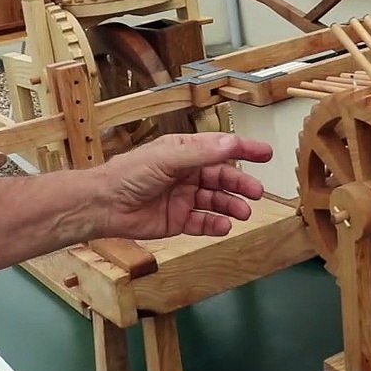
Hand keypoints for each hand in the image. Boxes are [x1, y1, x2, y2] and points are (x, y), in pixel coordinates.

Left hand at [93, 132, 273, 239]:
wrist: (105, 205)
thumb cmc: (130, 174)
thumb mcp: (168, 158)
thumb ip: (201, 153)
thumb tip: (232, 144)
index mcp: (184, 152)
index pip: (220, 148)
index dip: (244, 150)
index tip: (266, 153)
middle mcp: (186, 174)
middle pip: (222, 177)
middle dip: (240, 184)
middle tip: (257, 191)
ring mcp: (182, 198)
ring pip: (215, 201)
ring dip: (231, 205)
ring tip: (244, 213)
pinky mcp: (177, 220)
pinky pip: (202, 222)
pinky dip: (215, 224)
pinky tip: (224, 226)